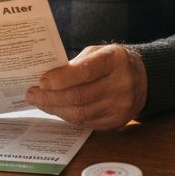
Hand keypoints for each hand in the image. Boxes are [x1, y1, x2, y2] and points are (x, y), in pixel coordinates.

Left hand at [25, 44, 146, 129]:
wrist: (143, 78)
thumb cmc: (113, 62)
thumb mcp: (98, 52)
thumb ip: (75, 64)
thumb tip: (45, 78)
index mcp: (115, 61)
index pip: (85, 72)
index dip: (61, 79)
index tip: (41, 81)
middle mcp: (121, 84)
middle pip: (79, 97)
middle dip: (50, 97)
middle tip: (32, 94)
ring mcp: (121, 106)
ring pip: (80, 114)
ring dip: (55, 109)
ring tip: (39, 102)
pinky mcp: (117, 122)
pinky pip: (86, 123)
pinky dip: (67, 117)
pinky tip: (56, 109)